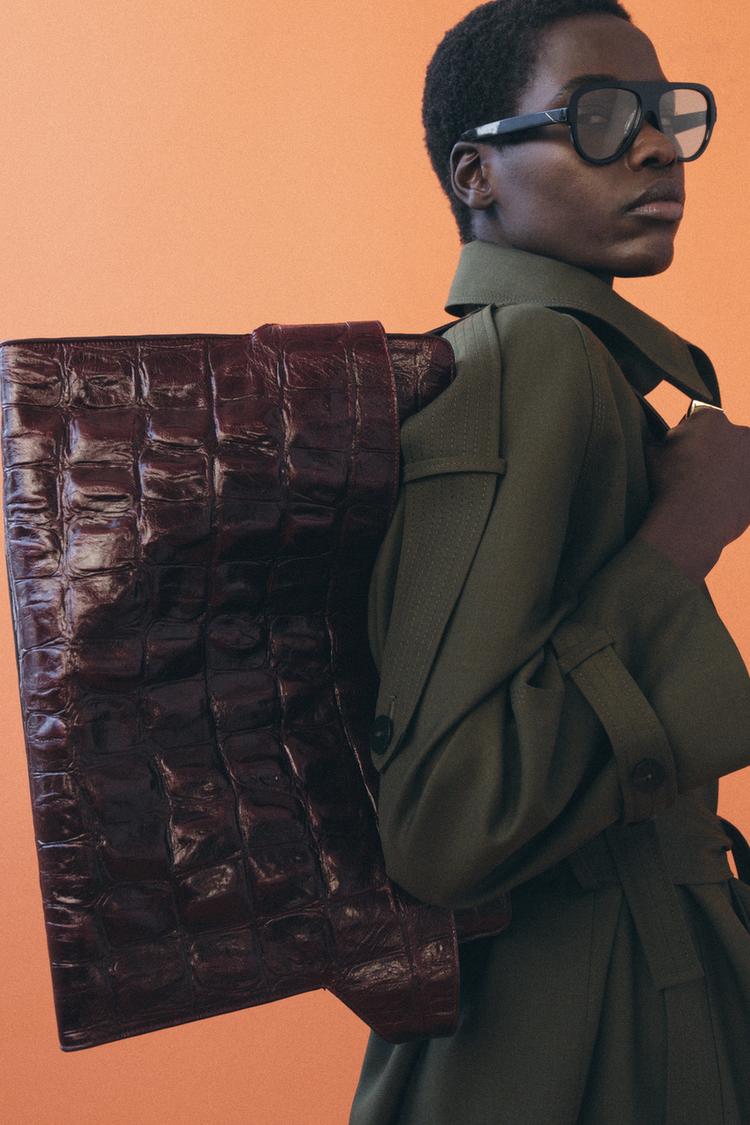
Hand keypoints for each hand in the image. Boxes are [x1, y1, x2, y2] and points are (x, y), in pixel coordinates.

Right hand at [636, 405, 749, 583]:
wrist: (690, 523)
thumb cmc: (667, 484)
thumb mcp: (650, 453)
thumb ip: (657, 438)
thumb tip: (652, 434)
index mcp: (711, 418)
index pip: (697, 420)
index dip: (685, 438)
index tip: (677, 456)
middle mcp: (741, 433)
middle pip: (722, 439)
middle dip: (710, 452)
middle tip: (690, 476)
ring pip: (736, 463)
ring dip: (724, 472)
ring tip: (703, 494)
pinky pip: (744, 486)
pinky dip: (734, 492)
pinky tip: (716, 506)